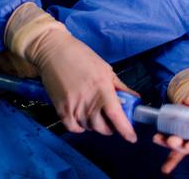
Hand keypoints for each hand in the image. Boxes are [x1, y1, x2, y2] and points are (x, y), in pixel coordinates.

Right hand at [5, 2, 137, 141]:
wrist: (54, 51)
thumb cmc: (81, 56)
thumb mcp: (105, 68)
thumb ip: (120, 86)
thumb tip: (134, 97)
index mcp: (102, 87)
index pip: (116, 115)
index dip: (125, 129)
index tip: (131, 137)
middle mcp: (88, 99)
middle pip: (103, 127)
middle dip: (111, 128)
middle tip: (112, 121)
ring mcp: (73, 105)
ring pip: (89, 127)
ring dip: (95, 126)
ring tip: (96, 115)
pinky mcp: (61, 108)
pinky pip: (73, 127)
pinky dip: (80, 127)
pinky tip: (83, 120)